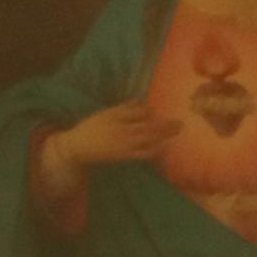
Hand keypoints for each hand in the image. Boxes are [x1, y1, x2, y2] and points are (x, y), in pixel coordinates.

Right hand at [56, 100, 177, 169]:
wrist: (75, 147)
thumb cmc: (89, 129)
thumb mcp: (104, 114)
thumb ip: (122, 108)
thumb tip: (139, 101)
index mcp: (117, 116)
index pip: (139, 111)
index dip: (151, 112)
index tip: (161, 112)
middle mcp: (122, 129)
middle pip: (148, 124)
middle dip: (165, 124)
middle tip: (181, 122)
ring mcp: (123, 143)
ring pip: (147, 138)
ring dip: (163, 135)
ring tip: (177, 130)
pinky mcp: (121, 156)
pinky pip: (140, 153)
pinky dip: (152, 150)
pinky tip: (162, 148)